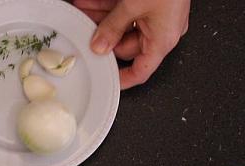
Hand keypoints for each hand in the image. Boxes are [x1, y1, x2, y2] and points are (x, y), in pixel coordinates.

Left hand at [73, 0, 189, 88]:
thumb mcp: (132, 6)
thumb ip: (113, 27)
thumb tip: (99, 46)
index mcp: (162, 40)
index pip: (141, 71)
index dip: (122, 79)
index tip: (105, 79)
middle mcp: (161, 30)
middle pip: (125, 45)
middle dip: (102, 37)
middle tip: (83, 33)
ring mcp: (156, 15)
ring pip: (122, 24)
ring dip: (100, 18)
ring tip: (82, 11)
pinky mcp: (151, 2)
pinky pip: (126, 10)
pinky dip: (107, 7)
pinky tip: (89, 3)